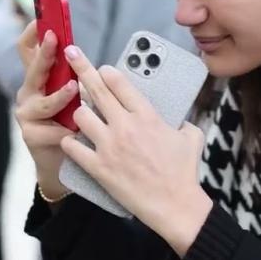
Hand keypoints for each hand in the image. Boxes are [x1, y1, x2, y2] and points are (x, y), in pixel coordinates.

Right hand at [15, 22, 78, 198]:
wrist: (64, 161)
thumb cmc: (71, 122)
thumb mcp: (72, 94)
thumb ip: (70, 74)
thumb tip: (78, 49)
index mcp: (39, 78)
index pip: (28, 49)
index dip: (32, 33)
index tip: (41, 18)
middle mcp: (28, 92)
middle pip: (33, 68)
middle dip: (45, 53)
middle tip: (56, 39)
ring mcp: (26, 113)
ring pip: (42, 101)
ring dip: (59, 95)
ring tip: (74, 90)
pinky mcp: (30, 135)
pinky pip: (49, 129)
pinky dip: (65, 129)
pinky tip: (75, 131)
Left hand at [60, 45, 212, 255]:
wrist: (175, 205)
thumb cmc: (184, 173)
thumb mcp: (191, 138)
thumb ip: (183, 122)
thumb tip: (181, 119)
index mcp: (147, 116)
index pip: (120, 82)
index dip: (107, 71)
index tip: (101, 68)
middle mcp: (125, 126)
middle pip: (97, 89)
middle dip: (81, 67)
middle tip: (71, 54)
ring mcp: (110, 146)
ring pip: (81, 115)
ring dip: (80, 113)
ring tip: (82, 116)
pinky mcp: (99, 168)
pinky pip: (73, 148)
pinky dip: (69, 143)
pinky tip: (69, 142)